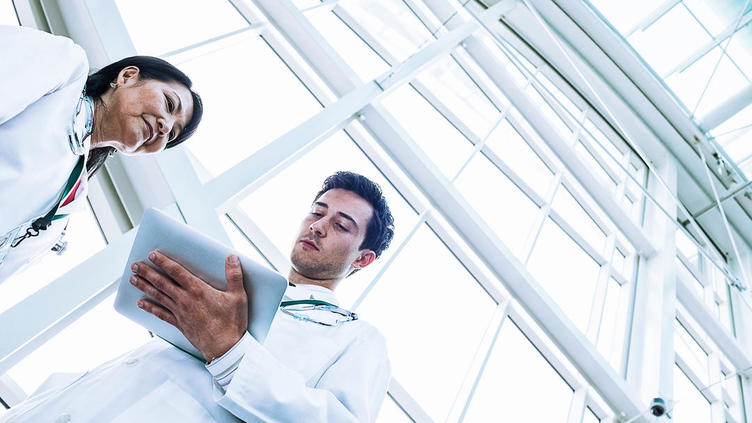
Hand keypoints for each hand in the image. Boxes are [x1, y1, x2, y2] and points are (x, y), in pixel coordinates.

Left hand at [130, 251, 247, 361]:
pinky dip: (150, 308)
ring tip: (133, 279)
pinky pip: (161, 314)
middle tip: (135, 266)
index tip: (152, 255)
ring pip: (158, 296)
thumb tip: (232, 258)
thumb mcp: (238, 296)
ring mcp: (180, 312)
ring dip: (144, 287)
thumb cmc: (232, 323)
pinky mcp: (179, 323)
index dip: (163, 262)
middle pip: (162, 282)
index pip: (176, 272)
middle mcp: (185, 300)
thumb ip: (234, 275)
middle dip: (147, 273)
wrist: (224, 347)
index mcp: (198, 290)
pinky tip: (142, 303)